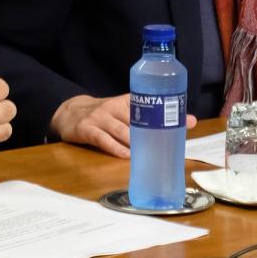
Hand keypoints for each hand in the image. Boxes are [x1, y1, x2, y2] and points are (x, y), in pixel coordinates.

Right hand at [50, 93, 196, 158]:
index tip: (187, 120)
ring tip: (149, 152)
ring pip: (121, 130)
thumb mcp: (123, 110)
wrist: (69, 114)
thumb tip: (188, 122)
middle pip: (136, 118)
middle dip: (154, 131)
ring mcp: (99, 117)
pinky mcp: (87, 129)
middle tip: (169, 143)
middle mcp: (112, 106)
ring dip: (135, 142)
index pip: (148, 102)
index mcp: (125, 101)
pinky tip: (126, 156)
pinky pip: (103, 139)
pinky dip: (115, 148)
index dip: (168, 111)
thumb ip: (148, 116)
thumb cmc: (104, 115)